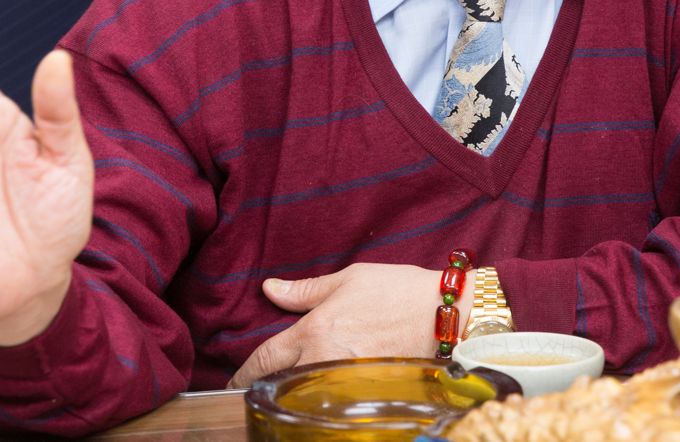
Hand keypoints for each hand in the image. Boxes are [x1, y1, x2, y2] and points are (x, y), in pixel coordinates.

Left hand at [229, 264, 441, 385]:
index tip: (234, 382)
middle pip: (282, 382)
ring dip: (293, 393)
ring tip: (287, 391)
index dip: (245, 371)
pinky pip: (334, 400)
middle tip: (255, 389)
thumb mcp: (348, 279)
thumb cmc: (397, 291)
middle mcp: (325, 359)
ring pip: (306, 394)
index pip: (267, 357)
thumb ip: (305, 290)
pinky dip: (323, 400)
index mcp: (315, 329)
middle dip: (266, 386)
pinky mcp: (366, 391)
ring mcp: (346, 380)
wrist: (444, 315)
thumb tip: (270, 288)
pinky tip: (320, 397)